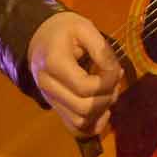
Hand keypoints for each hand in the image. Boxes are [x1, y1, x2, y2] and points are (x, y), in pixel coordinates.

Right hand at [25, 11, 127, 136]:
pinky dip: (93, 125)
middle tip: (115, 80)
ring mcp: (50, 100)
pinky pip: (74, 128)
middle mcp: (48, 87)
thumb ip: (101, 49)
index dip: (108, 82)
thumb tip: (114, 71)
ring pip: (79, 122)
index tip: (117, 69)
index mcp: (54, 64)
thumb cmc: (63, 30)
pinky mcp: (56, 107)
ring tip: (109, 92)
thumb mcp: (84, 27)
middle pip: (83, 108)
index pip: (85, 87)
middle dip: (107, 96)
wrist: (39, 38)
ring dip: (102, 110)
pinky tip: (104, 111)